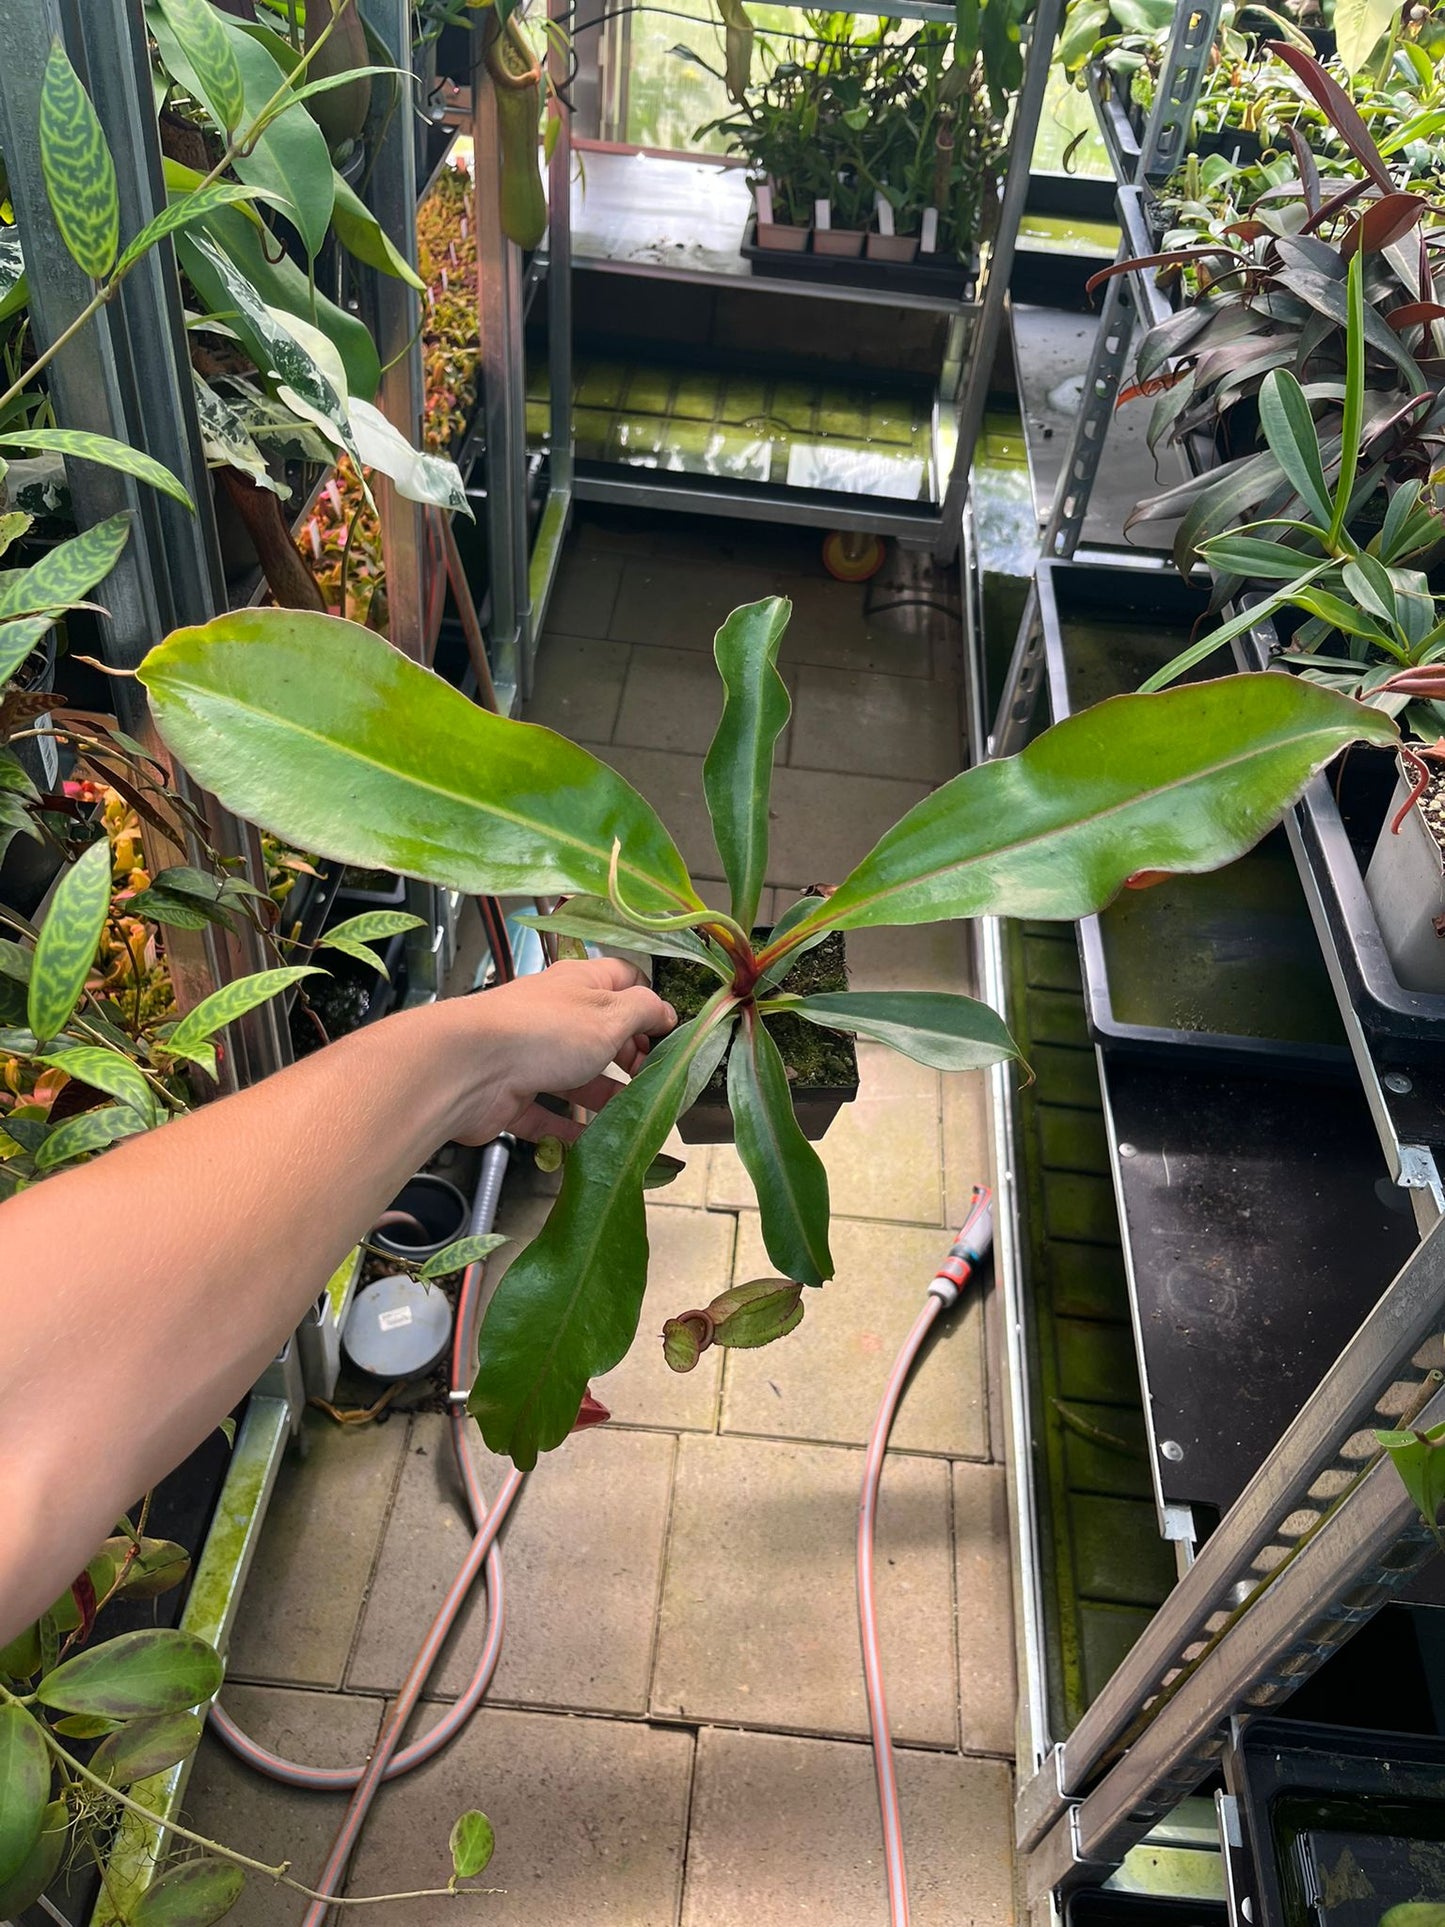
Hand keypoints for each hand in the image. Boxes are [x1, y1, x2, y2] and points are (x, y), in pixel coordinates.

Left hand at [435, 957, 677, 1145]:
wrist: (468, 1068)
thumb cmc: (544, 1032)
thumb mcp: (610, 1015)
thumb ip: (644, 1011)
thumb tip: (666, 1012)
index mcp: (579, 984)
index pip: (623, 979)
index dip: (649, 1002)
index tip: (668, 1033)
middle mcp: (555, 1015)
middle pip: (601, 1033)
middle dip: (629, 1056)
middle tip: (651, 1079)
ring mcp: (530, 1056)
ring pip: (576, 1077)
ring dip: (604, 1097)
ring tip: (633, 1117)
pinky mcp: (511, 1095)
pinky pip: (546, 1115)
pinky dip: (568, 1131)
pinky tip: (593, 1144)